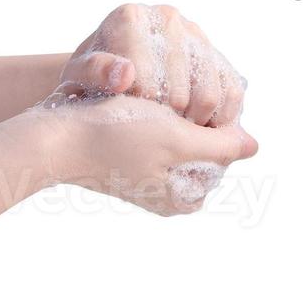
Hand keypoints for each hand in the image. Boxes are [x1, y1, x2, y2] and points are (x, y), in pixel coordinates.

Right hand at [4, 89, 258, 215]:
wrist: (51, 136)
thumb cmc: (115, 137)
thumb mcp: (178, 139)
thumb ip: (220, 146)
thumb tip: (252, 147)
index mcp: (181, 199)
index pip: (225, 158)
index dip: (218, 129)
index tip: (195, 111)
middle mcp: (164, 195)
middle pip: (203, 149)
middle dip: (197, 123)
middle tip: (174, 104)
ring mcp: (143, 179)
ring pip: (179, 138)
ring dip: (174, 118)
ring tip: (153, 105)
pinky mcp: (124, 160)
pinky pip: (154, 133)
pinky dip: (154, 117)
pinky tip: (140, 104)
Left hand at [53, 1, 248, 127]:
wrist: (109, 69)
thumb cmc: (89, 77)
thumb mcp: (78, 78)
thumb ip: (95, 73)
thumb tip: (125, 74)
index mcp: (129, 18)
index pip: (145, 77)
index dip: (139, 112)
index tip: (132, 128)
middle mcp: (166, 17)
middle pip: (179, 87)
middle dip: (168, 122)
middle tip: (155, 140)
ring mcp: (194, 32)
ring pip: (210, 90)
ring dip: (197, 124)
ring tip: (177, 136)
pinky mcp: (214, 50)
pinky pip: (231, 88)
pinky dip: (224, 116)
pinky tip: (204, 131)